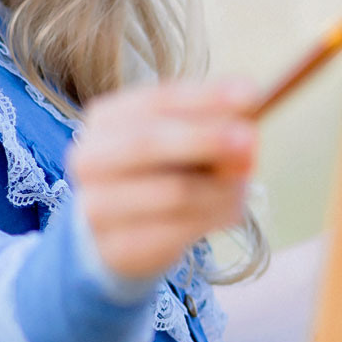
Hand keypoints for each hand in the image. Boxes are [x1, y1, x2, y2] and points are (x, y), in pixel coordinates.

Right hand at [69, 79, 260, 284]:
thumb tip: (248, 135)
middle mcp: (91, 158)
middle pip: (148, 142)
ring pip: (172, 192)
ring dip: (220, 189)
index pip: (156, 100)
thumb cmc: (158, 175)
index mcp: (106, 119)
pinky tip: (227, 212)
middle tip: (249, 140)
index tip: (250, 94)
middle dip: (204, 138)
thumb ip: (215, 132)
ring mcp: (98, 205)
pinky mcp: (117, 246)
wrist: (117, 235)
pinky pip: (177, 230)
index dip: (204, 96)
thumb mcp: (185, 144)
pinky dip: (212, 219)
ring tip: (244, 187)